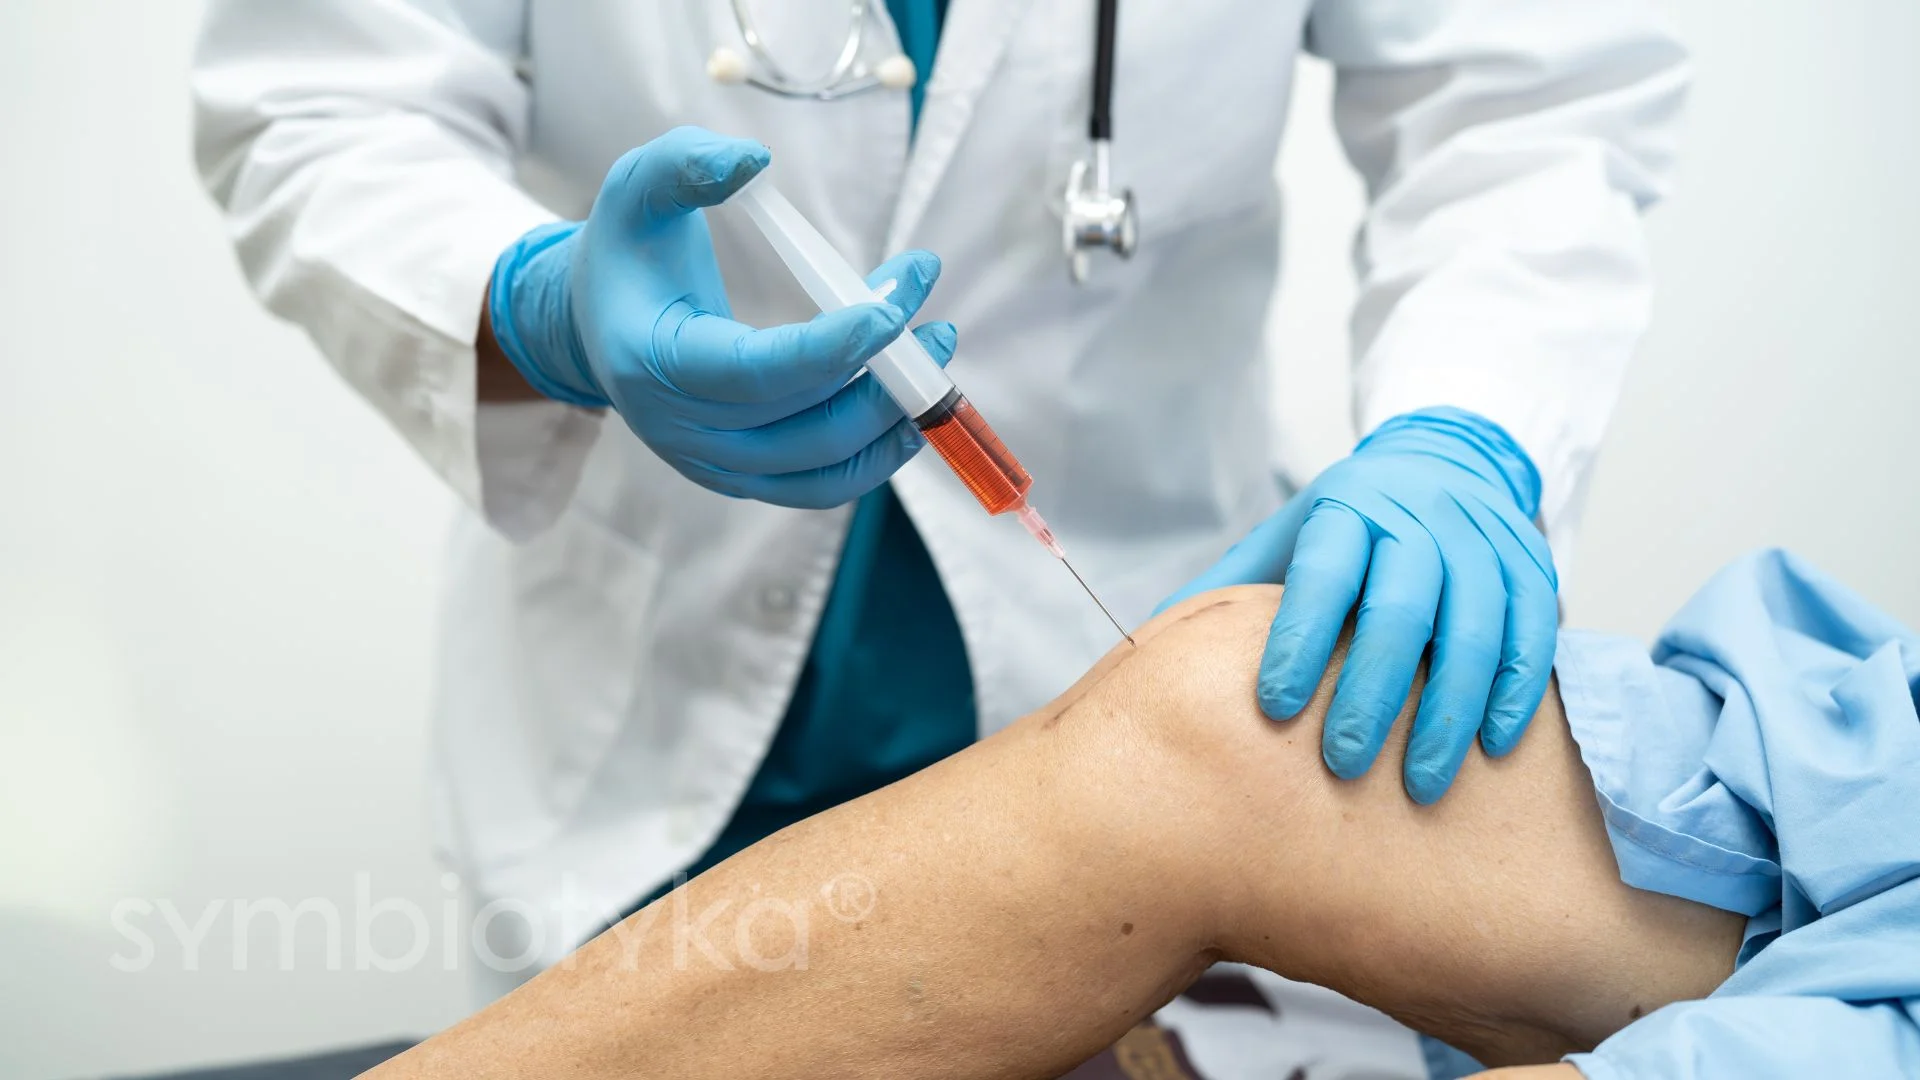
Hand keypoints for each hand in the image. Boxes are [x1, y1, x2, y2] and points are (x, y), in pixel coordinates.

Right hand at [486, 125, 950, 508]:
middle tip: (935, 319)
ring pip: (821, 467)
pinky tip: (910, 407)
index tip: (893, 310)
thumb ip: (687, 162)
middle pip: (801, 424)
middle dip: (882, 373)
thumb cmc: (627, 250)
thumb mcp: (638, 187)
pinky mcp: (741, 479)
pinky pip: (819, 486)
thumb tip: (755, 159)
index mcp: (651, 361)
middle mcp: (678, 429)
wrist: (596, 325)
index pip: (752, 372)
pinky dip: (874, 456)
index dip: (829, 348)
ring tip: (935, 352)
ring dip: (892, 420)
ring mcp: (711, 465)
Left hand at [1162, 408, 1557, 802]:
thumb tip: (1146, 650)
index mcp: (1347, 509)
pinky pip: (1532, 634)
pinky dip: (1512, 692)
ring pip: (1473, 628)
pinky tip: (1489, 745)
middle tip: (1342, 765)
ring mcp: (1482, 541)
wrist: (1447, 458)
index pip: (1319, 575)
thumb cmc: (1351, 522)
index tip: (1274, 708)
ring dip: (1448, 711)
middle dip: (1371, 692)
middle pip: (1399, 608)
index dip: (1298, 640)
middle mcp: (1418, 519)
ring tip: (1420, 785)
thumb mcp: (1285, 535)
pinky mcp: (1532, 566)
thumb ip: (1231, 588)